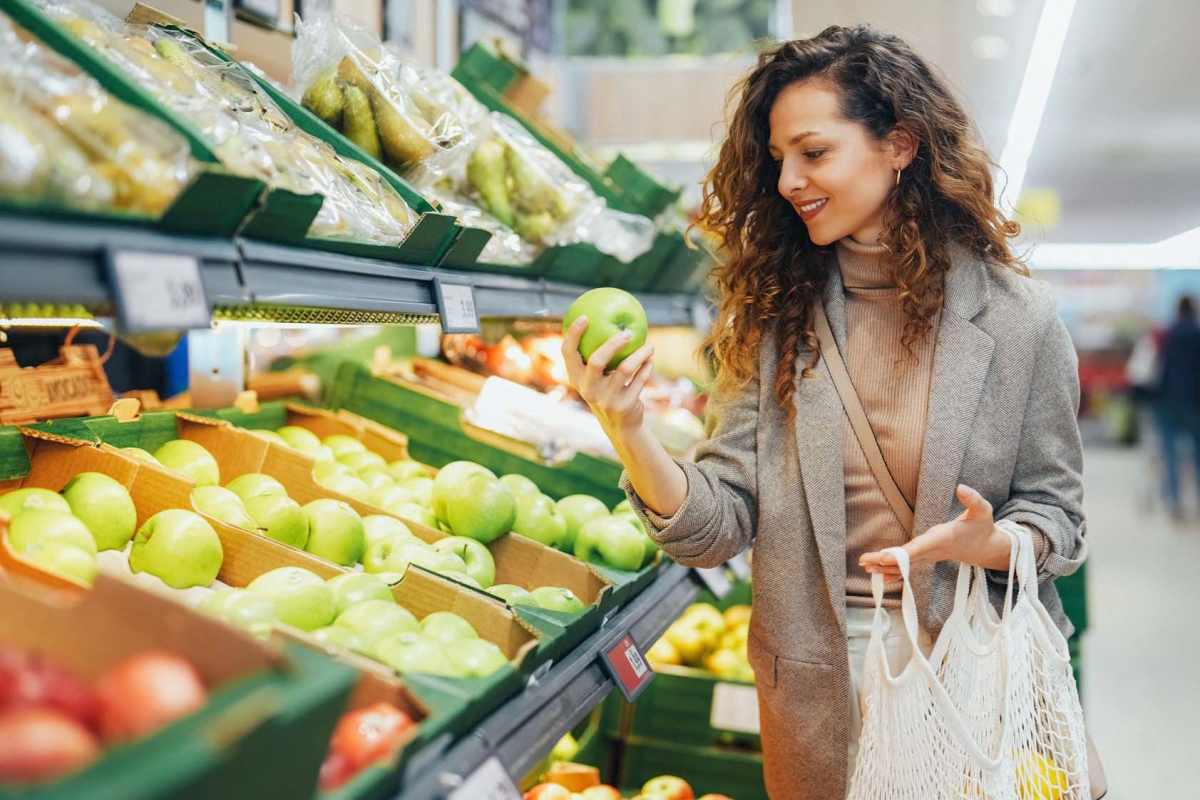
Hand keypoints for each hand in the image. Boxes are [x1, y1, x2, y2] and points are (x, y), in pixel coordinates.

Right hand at [561, 315, 654, 436]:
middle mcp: (588, 389)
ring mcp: (606, 399)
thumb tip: (604, 318)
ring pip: (625, 368)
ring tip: (649, 346)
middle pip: (597, 361)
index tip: (586, 316)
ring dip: (640, 354)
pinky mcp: (624, 406)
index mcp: (576, 378)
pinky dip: (646, 367)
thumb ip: (596, 354)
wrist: (620, 425)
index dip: (574, 334)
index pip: (568, 353)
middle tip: (627, 332)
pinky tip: (650, 358)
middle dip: (612, 343)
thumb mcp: (596, 377)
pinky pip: (640, 379)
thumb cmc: (607, 390)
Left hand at [859, 484, 1011, 580]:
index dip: (902, 554)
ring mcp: (930, 557)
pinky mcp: (928, 558)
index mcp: (943, 539)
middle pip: (907, 559)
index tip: (884, 557)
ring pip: (905, 565)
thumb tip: (961, 487)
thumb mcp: (982, 510)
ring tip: (865, 567)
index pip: (919, 548)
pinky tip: (879, 575)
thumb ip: (973, 499)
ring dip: (885, 567)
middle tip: (864, 562)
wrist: (986, 548)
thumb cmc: (982, 526)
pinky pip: (909, 568)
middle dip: (885, 562)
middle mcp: (933, 550)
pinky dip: (894, 572)